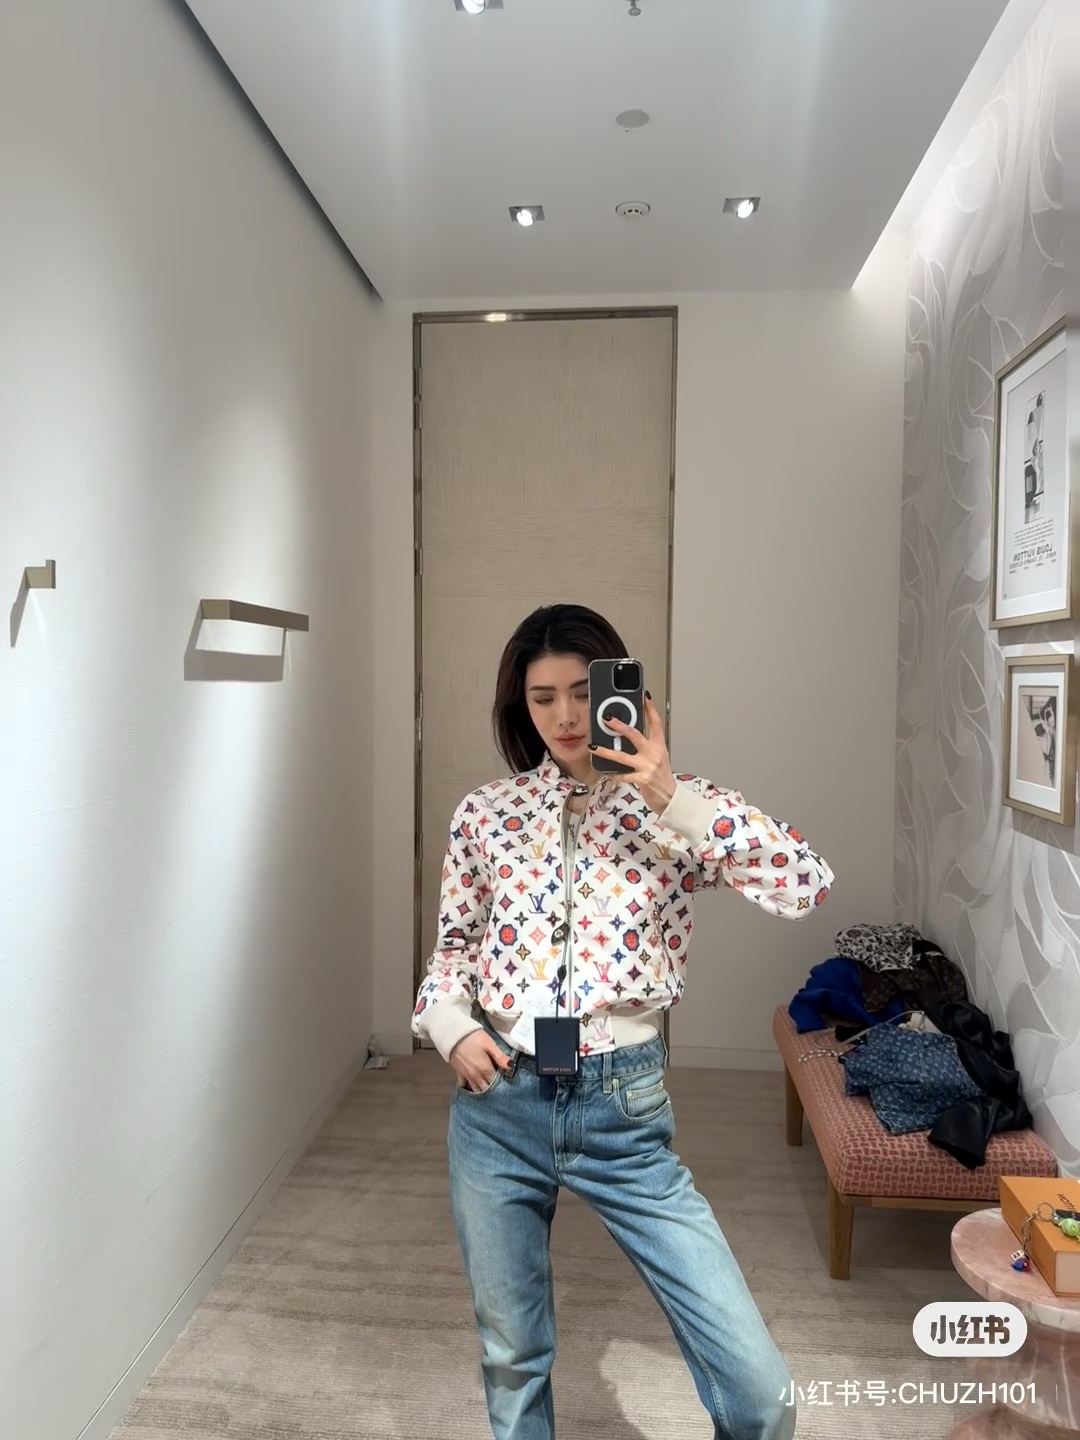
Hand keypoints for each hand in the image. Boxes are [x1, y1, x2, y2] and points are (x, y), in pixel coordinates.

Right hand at [450, 1030, 512, 1091]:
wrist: (453, 1034)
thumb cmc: (473, 1037)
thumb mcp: (489, 1044)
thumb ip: (500, 1057)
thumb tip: (511, 1066)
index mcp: (485, 1070)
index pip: (496, 1084)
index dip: (502, 1085)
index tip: (507, 1083)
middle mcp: (476, 1076)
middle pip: (486, 1090)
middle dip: (493, 1091)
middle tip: (499, 1088)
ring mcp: (467, 1076)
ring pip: (476, 1091)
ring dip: (482, 1092)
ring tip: (488, 1090)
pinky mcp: (459, 1074)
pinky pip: (464, 1086)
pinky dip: (469, 1088)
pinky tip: (474, 1087)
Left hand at [589, 694, 676, 816]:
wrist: (670, 798)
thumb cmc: (662, 778)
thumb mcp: (658, 758)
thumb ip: (646, 748)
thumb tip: (627, 738)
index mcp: (659, 746)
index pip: (656, 723)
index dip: (650, 709)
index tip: (645, 697)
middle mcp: (654, 753)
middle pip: (635, 735)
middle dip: (620, 726)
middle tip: (607, 719)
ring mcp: (648, 766)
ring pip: (622, 756)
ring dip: (605, 751)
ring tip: (593, 747)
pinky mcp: (642, 779)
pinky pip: (623, 775)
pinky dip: (613, 774)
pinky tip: (606, 772)